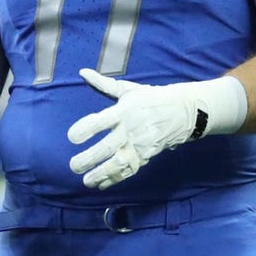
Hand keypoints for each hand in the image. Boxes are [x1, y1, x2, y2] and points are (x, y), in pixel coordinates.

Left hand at [67, 68, 245, 189]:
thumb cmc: (151, 98)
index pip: (101, 121)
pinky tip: (102, 184)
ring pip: (118, 163)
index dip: (85, 130)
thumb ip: (104, 85)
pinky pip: (129, 169)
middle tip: (73, 166)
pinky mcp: (148, 155)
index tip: (72, 138)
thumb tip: (83, 72)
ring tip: (86, 181)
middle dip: (89, 159)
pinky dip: (115, 178)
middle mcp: (130, 129)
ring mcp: (140, 144)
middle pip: (107, 147)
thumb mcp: (129, 89)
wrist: (184, 111)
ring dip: (101, 173)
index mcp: (124, 110)